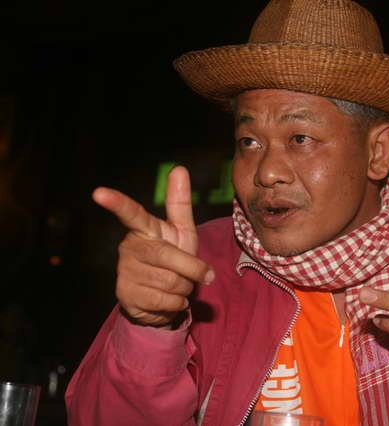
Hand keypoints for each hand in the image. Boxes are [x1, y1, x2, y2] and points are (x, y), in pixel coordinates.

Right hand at [93, 166, 213, 327]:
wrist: (165, 300)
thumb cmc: (174, 259)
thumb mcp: (182, 231)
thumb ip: (180, 203)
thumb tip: (179, 168)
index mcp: (143, 229)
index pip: (131, 213)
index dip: (117, 203)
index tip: (99, 193)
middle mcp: (129, 247)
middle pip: (167, 255)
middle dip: (191, 268)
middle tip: (202, 274)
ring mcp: (124, 272)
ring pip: (169, 281)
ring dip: (185, 287)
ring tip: (179, 286)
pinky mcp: (125, 296)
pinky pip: (163, 300)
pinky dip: (177, 303)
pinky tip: (170, 300)